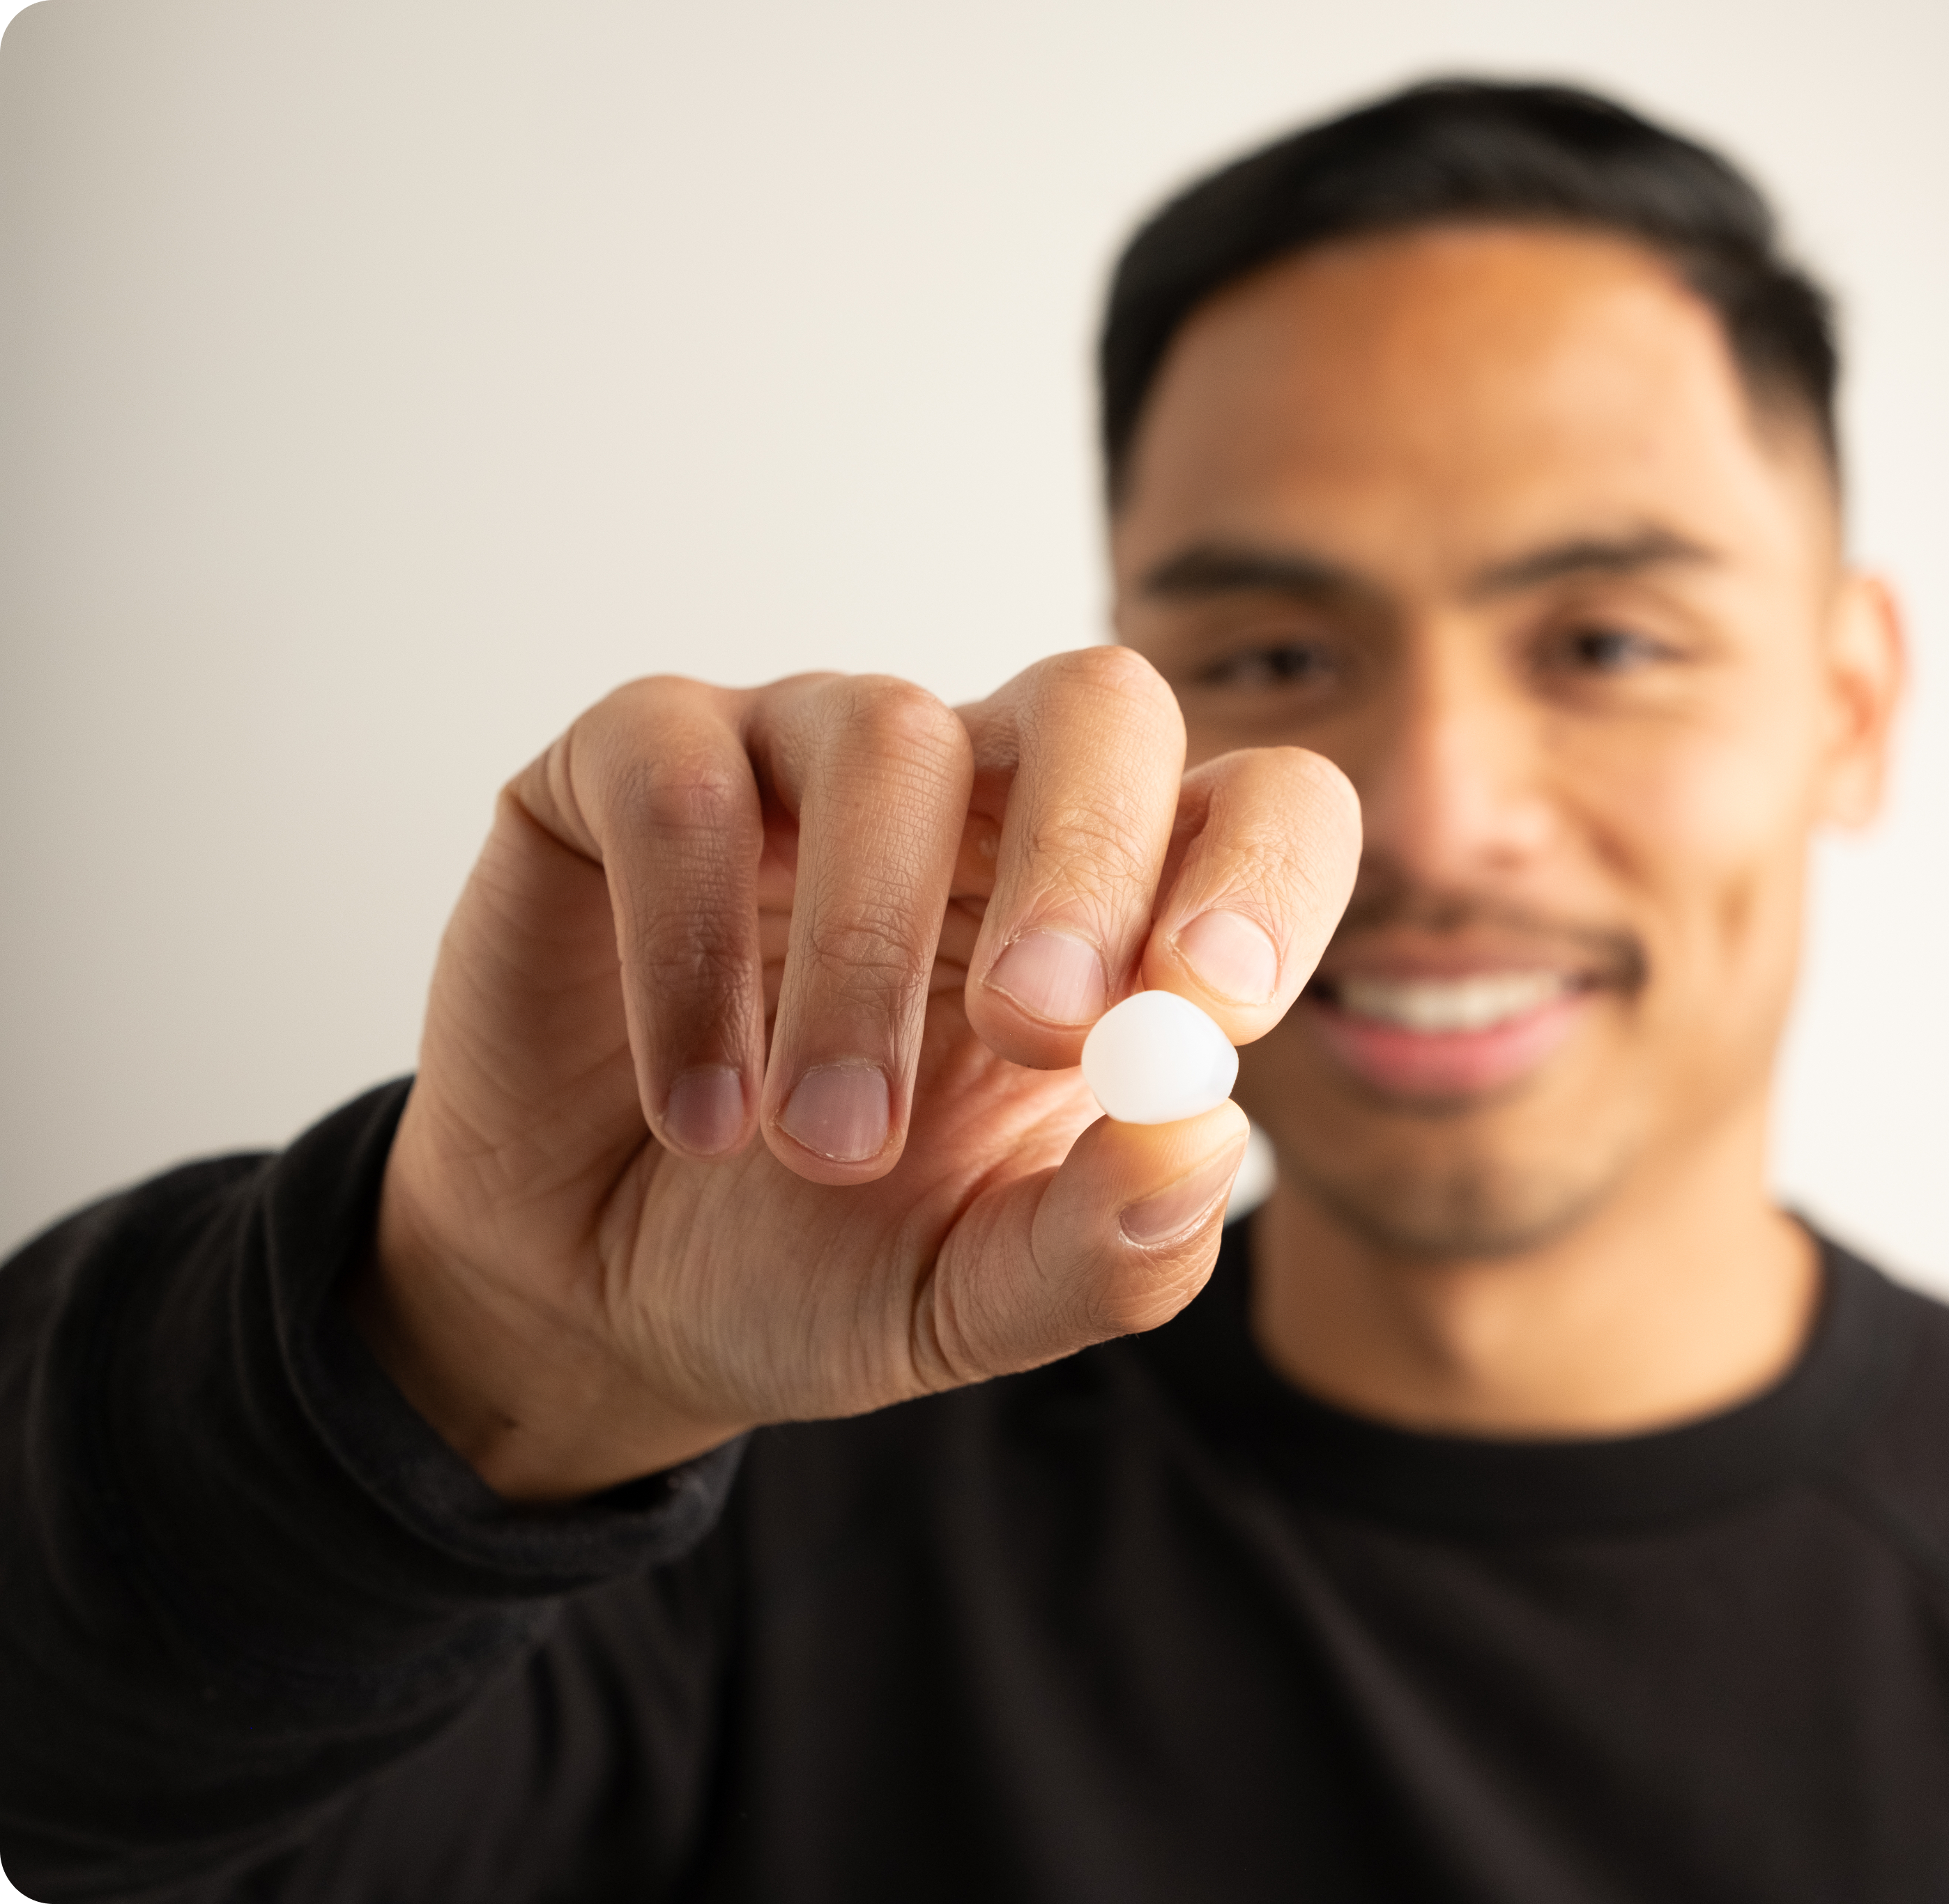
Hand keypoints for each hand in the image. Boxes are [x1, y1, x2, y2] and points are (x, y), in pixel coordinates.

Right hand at [356, 652, 1359, 1501]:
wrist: (594, 1297)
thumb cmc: (820, 1261)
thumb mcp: (978, 1298)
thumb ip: (1108, 1246)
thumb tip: (1206, 1135)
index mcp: (1120, 909)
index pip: (1263, 806)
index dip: (1268, 874)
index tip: (1216, 1005)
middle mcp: (987, 796)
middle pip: (1102, 703)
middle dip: (1087, 858)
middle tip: (1034, 1025)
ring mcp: (811, 756)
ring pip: (888, 738)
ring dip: (866, 958)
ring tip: (832, 1145)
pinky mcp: (640, 758)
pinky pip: (683, 778)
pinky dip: (694, 953)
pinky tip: (701, 1111)